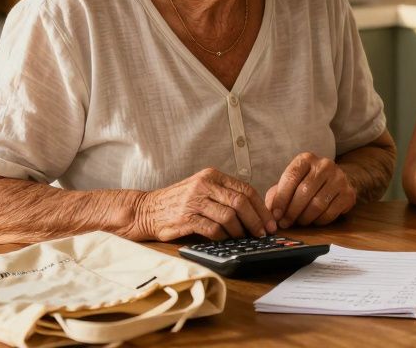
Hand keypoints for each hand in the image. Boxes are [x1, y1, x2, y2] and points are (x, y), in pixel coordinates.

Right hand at [133, 167, 277, 240]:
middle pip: (241, 202)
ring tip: (243, 238)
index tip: (269, 222)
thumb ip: (224, 195)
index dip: (261, 208)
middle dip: (256, 220)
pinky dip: (223, 236)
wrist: (146, 210)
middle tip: (262, 233)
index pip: (246, 190)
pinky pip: (213, 229)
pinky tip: (225, 240)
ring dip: (240, 231)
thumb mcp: (202, 190)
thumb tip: (256, 213)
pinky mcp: (186, 218)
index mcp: (212, 176)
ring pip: (229, 216)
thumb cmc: (178, 203)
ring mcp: (194, 201)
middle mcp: (204, 185)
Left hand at [265, 152, 356, 228]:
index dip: (281, 199)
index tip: (275, 215)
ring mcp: (339, 178)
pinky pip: (330, 213)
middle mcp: (324, 165)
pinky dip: (319, 221)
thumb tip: (269, 213)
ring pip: (317, 204)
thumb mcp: (290, 183)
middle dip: (292, 212)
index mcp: (306, 159)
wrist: (337, 180)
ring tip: (299, 222)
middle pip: (304, 192)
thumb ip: (276, 195)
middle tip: (285, 223)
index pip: (291, 177)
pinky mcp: (348, 193)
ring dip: (304, 218)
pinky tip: (314, 220)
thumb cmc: (307, 183)